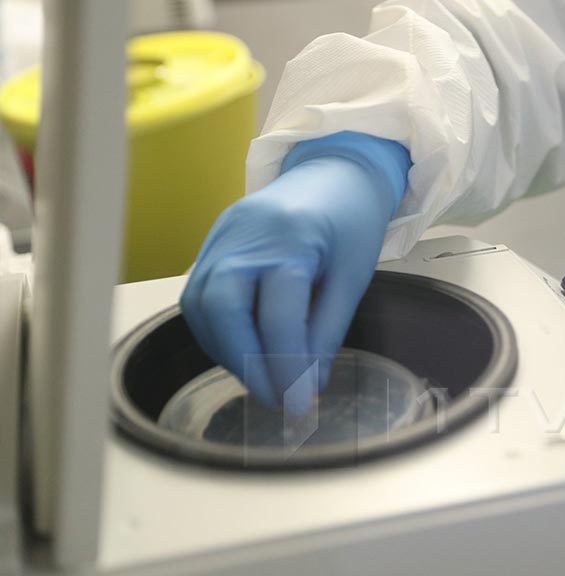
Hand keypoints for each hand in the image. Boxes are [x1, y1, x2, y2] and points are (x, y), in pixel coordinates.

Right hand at [181, 132, 409, 413]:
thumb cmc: (350, 221)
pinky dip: (217, 332)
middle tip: (274, 397)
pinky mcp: (210, 243)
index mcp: (291, 237)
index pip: (279, 313)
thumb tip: (308, 383)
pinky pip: (199, 296)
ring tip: (262, 379)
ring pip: (201, 305)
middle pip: (223, 307)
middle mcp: (245, 235)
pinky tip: (243, 351)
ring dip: (227, 351)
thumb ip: (327, 329)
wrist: (332, 172)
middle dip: (244, 362)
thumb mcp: (353, 276)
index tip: (301, 403)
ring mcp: (221, 236)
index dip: (287, 365)